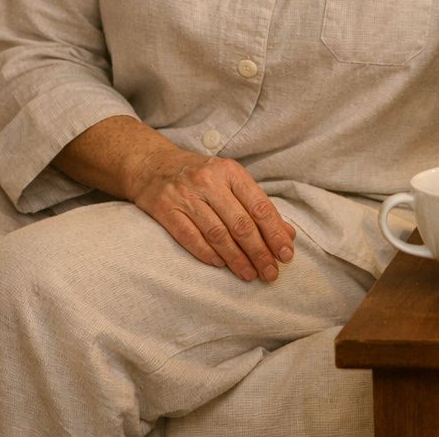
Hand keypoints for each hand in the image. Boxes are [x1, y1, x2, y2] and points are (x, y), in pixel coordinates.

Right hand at [128, 146, 297, 282]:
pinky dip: (208, 254)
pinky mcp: (165, 210)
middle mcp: (208, 181)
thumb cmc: (199, 175)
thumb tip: (287, 234)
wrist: (151, 165)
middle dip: (259, 252)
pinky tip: (221, 265)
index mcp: (230, 171)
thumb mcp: (230, 180)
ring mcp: (185, 196)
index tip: (286, 255)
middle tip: (271, 273)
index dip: (275, 234)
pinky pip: (190, 238)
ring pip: (217, 234)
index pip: (259, 207)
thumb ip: (257, 205)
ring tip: (250, 275)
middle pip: (240, 224)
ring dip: (237, 259)